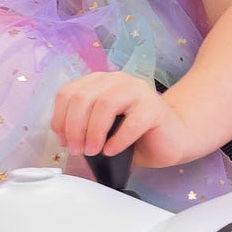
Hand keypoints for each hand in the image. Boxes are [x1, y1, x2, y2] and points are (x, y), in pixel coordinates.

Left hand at [51, 72, 200, 168]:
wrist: (170, 140)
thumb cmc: (135, 136)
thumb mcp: (102, 130)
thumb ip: (83, 127)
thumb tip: (66, 140)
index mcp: (100, 83)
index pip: (69, 92)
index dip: (61, 118)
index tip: (64, 140)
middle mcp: (117, 81)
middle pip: (83, 97)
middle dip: (74, 128)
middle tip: (77, 150)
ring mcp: (138, 91)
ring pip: (105, 104)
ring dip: (93, 132)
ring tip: (93, 151)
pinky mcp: (155, 107)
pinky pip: (132, 121)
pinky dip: (118, 139)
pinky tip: (112, 150)